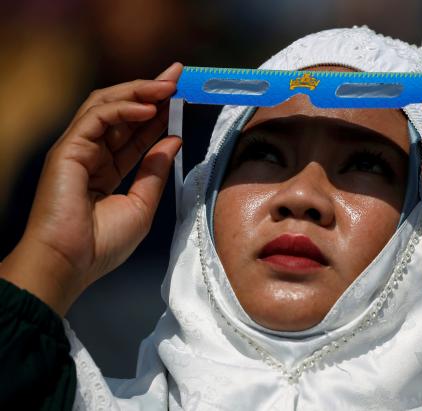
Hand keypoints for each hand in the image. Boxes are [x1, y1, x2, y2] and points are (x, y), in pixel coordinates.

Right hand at [0, 63, 183, 315]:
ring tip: (169, 85)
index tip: (183, 96)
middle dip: (152, 91)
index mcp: (107, 170)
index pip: (136, 133)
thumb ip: (155, 171)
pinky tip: (150, 108)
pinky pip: (96, 118)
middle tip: (179, 75)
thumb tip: (173, 140)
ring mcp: (77, 150)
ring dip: (140, 92)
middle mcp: (92, 155)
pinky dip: (123, 108)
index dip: (159, 114)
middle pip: (123, 112)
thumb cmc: (101, 245)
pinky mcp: (67, 149)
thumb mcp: (142, 205)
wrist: (69, 264)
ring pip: (107, 106)